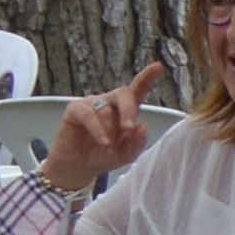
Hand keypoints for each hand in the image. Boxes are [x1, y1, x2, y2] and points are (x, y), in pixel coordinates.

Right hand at [40, 59, 170, 192]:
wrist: (78, 167)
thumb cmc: (103, 156)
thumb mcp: (125, 155)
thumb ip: (136, 143)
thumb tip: (142, 126)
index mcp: (126, 109)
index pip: (138, 89)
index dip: (148, 77)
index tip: (158, 67)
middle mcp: (109, 102)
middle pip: (124, 93)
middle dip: (128, 110)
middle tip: (128, 128)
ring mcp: (92, 104)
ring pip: (106, 109)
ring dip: (109, 130)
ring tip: (106, 144)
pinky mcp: (75, 109)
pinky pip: (89, 114)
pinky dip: (97, 129)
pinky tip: (102, 141)